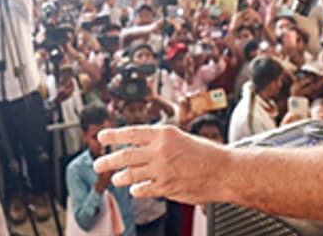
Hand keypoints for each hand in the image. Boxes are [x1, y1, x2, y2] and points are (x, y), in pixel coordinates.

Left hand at [94, 125, 231, 201]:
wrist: (224, 171)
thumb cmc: (208, 155)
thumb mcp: (182, 138)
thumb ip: (161, 143)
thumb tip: (143, 147)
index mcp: (164, 134)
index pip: (131, 133)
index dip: (114, 135)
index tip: (102, 137)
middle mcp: (160, 150)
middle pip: (125, 155)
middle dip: (108, 160)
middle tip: (98, 164)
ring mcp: (161, 170)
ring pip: (130, 174)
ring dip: (120, 177)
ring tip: (117, 179)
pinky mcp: (165, 187)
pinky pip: (143, 189)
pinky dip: (136, 190)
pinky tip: (134, 190)